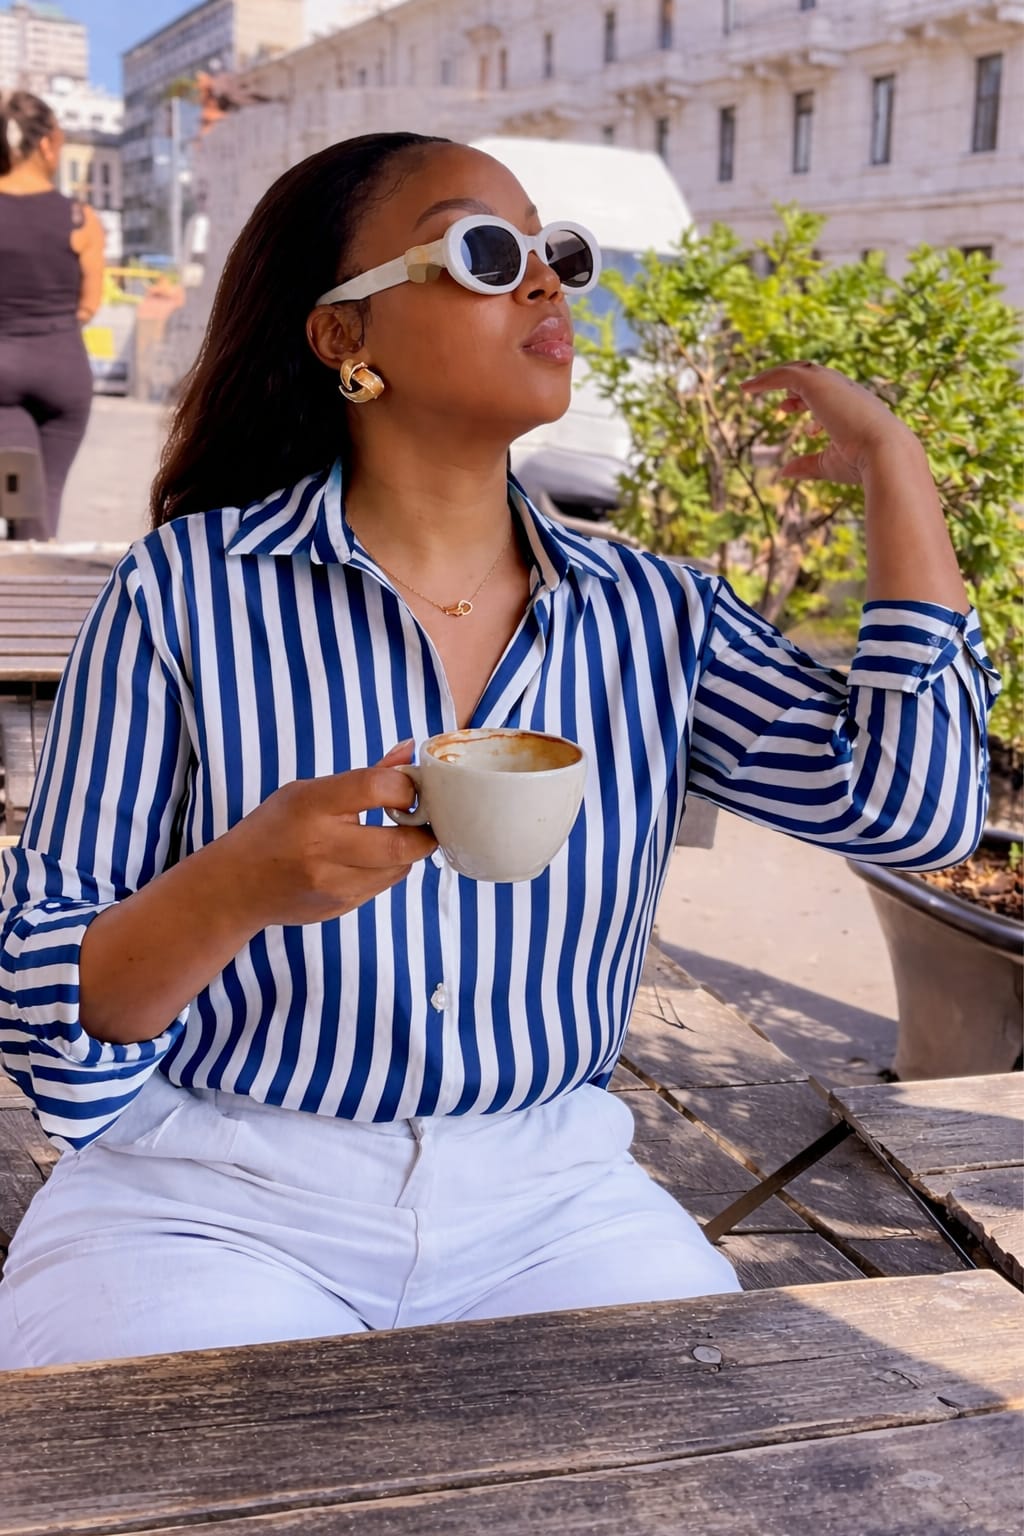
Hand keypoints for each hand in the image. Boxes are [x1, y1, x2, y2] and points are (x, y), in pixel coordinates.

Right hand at [223, 741, 437, 930]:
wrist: (235, 886)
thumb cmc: (274, 828)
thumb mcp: (307, 791)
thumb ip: (364, 775)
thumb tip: (410, 749)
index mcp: (311, 805)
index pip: (375, 787)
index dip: (405, 787)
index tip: (409, 789)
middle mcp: (321, 846)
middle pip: (399, 843)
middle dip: (424, 831)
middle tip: (426, 820)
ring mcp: (331, 883)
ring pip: (398, 868)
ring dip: (408, 852)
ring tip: (400, 836)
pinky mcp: (339, 906)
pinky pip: (383, 886)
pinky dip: (389, 870)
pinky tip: (374, 859)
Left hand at [741, 361, 920, 484]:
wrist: (884, 453)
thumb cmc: (862, 463)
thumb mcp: (829, 464)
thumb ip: (807, 465)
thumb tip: (783, 472)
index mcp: (853, 407)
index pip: (826, 395)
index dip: (804, 402)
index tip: (787, 410)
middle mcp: (845, 390)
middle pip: (813, 377)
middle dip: (791, 384)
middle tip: (772, 398)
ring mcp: (833, 384)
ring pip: (799, 371)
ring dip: (773, 377)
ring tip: (748, 387)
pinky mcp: (817, 383)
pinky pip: (786, 374)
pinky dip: (766, 379)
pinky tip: (746, 389)